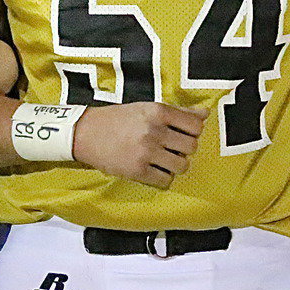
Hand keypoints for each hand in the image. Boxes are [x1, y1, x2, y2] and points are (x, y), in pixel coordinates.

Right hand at [72, 102, 207, 188]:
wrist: (85, 133)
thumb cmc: (117, 119)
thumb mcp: (146, 108)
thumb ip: (177, 112)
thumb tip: (204, 114)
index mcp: (158, 112)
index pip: (195, 125)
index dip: (193, 132)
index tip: (183, 134)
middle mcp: (154, 131)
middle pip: (192, 146)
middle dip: (184, 149)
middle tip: (172, 148)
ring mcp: (146, 152)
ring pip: (182, 165)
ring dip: (175, 165)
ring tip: (163, 160)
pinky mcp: (138, 170)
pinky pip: (165, 180)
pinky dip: (163, 178)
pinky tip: (153, 170)